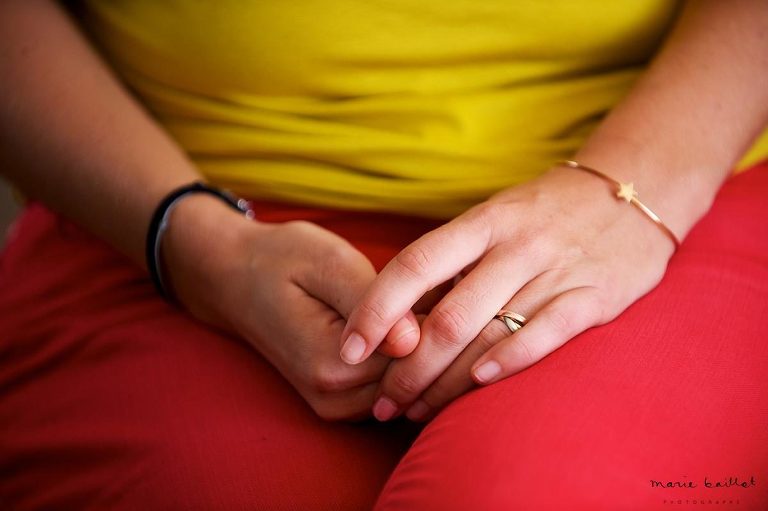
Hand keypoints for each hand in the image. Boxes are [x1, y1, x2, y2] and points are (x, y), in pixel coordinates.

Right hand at [160, 196, 419, 419]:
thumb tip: (414, 341)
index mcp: (333, 366)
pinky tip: (401, 324)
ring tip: (418, 302)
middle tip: (438, 290)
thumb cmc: (284, 260)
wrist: (236, 278)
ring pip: (409, 388)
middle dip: (435, 340)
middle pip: (417, 379)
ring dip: (422, 351)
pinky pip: (391, 390)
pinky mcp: (340, 403)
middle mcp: (335, 398)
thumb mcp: (329, 264)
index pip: (417, 357)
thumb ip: (372, 304)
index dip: (440, 321)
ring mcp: (336, 406)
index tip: (444, 285)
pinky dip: (405, 362)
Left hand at [341, 165, 676, 420]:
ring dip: (446, 382)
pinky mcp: (595, 295)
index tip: (350, 349)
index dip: (376, 310)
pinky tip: (482, 383)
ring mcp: (556, 269)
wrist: (632, 193)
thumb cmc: (545, 214)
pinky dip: (512, 359)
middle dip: (407, 369)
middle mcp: (514, 245)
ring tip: (418, 411)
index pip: (414, 265)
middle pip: (446, 316)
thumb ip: (453, 263)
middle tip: (383, 403)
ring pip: (488, 333)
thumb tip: (398, 316)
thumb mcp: (494, 220)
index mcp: (482, 222)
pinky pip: (548, 331)